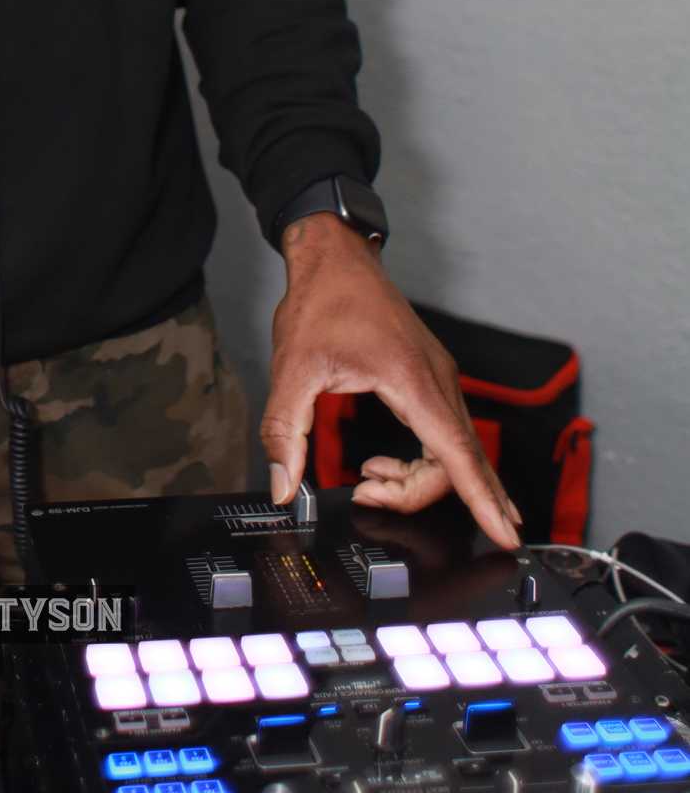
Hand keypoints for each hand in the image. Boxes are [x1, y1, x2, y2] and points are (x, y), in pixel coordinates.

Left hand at [261, 214, 521, 550]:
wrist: (336, 258)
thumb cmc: (322, 302)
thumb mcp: (292, 369)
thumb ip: (285, 431)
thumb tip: (284, 485)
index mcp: (413, 379)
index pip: (459, 454)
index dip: (484, 499)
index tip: (507, 534)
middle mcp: (438, 379)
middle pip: (459, 462)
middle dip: (418, 494)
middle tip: (367, 496)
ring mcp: (440, 378)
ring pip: (455, 451)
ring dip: (419, 479)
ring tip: (370, 482)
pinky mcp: (433, 379)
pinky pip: (447, 435)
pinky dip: (425, 461)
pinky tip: (387, 464)